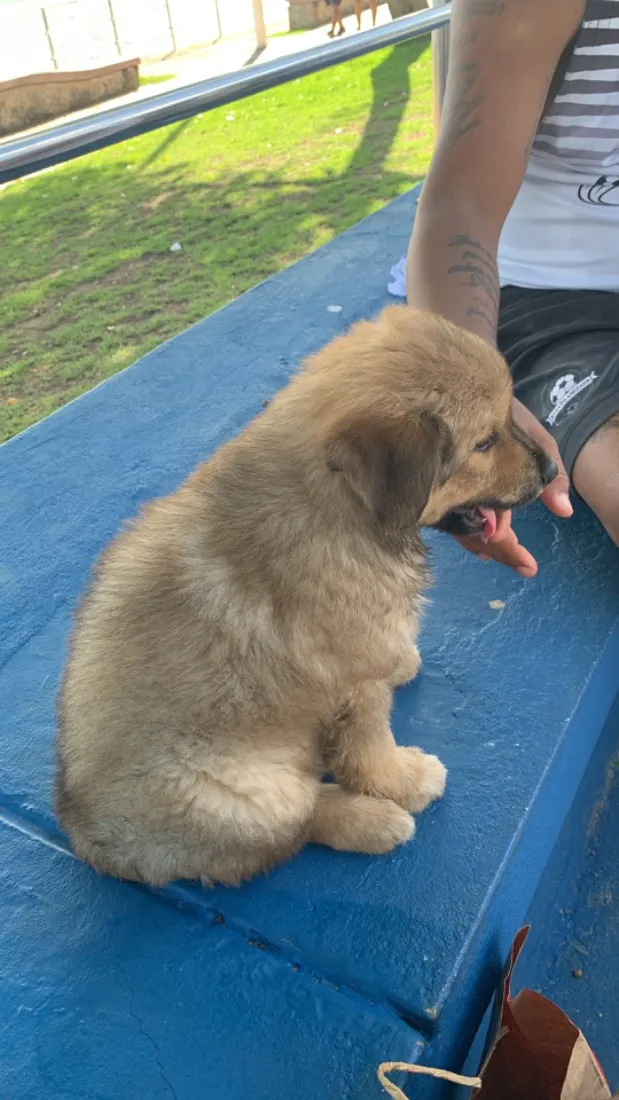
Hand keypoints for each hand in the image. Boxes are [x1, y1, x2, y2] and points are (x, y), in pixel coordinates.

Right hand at [456, 398, 572, 577]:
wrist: (460, 383)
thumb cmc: (501, 410)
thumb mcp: (534, 438)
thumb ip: (551, 472)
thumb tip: (564, 511)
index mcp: (480, 487)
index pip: (494, 533)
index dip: (510, 552)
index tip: (531, 568)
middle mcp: (457, 493)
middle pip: (475, 536)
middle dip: (500, 550)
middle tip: (525, 565)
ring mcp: (446, 489)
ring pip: (463, 527)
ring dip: (484, 541)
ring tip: (507, 553)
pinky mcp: (443, 483)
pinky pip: (454, 513)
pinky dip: (471, 526)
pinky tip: (482, 532)